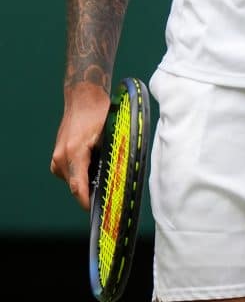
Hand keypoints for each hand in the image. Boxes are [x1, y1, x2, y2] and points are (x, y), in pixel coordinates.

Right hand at [50, 82, 110, 210]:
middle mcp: (61, 157)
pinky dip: (81, 173)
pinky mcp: (57, 158)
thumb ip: (112, 153)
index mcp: (74, 152)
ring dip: (87, 180)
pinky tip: (92, 161)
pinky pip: (70, 174)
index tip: (97, 212)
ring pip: (73, 180)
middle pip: (77, 185)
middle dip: (91, 191)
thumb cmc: (99, 113)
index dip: (87, 202)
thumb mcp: (110, 132)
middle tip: (109, 193)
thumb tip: (121, 174)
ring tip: (102, 168)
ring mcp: (57, 158)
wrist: (82, 98)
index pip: (79, 186)